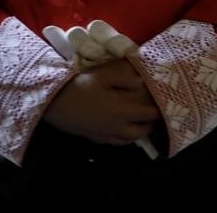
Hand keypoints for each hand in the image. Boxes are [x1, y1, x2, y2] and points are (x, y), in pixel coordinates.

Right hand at [44, 59, 159, 144]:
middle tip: (154, 113)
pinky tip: (123, 129)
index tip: (164, 102)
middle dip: (150, 124)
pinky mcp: (94, 137)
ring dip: (138, 132)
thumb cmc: (80, 85)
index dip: (158, 109)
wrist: (52, 102)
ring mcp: (104, 134)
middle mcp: (116, 127)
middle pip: (141, 131)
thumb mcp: (104, 75)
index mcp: (122, 111)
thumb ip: (125, 77)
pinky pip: (115, 142)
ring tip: (141, 121)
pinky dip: (124, 137)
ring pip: (128, 139)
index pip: (148, 114)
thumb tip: (142, 81)